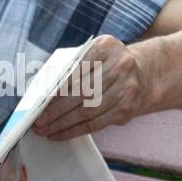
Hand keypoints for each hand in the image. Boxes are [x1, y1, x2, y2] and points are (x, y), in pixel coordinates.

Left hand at [33, 35, 150, 140]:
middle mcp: (120, 66)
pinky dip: (74, 131)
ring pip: (88, 111)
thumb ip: (69, 65)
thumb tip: (41, 88)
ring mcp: (126, 89)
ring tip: (44, 130)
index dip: (58, 86)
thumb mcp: (92, 54)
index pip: (77, 68)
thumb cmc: (105, 64)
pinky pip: (96, 124)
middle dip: (56, 109)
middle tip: (38, 120)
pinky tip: (59, 134)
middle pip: (82, 92)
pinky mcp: (126, 109)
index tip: (40, 100)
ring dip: (63, 123)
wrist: (143, 74)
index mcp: (106, 46)